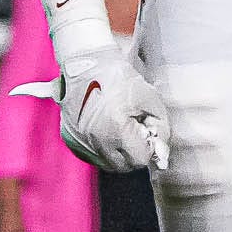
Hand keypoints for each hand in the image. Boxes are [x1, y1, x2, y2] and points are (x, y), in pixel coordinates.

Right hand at [37, 42, 170, 172]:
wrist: (89, 64)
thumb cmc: (121, 80)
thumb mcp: (152, 102)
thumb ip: (161, 130)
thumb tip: (160, 154)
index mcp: (117, 129)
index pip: (140, 159)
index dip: (148, 148)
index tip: (148, 135)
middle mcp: (95, 139)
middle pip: (123, 166)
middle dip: (134, 153)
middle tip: (136, 132)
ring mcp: (80, 140)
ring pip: (107, 164)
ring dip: (118, 154)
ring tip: (120, 131)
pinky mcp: (70, 139)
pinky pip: (92, 156)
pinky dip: (103, 150)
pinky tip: (107, 132)